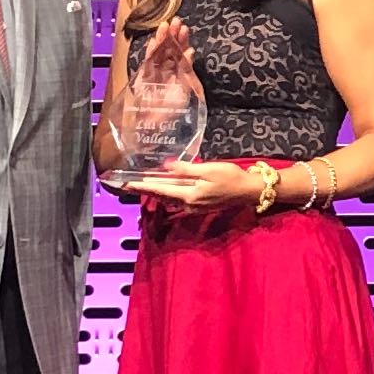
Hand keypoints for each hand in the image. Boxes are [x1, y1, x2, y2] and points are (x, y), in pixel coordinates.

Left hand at [124, 160, 249, 212]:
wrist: (248, 191)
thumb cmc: (231, 177)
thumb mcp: (209, 169)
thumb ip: (186, 170)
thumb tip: (167, 167)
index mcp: (188, 195)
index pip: (159, 190)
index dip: (141, 186)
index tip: (125, 184)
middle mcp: (187, 204)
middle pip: (161, 196)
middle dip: (143, 190)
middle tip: (125, 185)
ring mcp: (193, 206)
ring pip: (168, 198)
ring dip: (153, 192)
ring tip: (139, 185)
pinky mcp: (198, 205)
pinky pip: (176, 199)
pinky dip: (166, 193)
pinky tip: (161, 188)